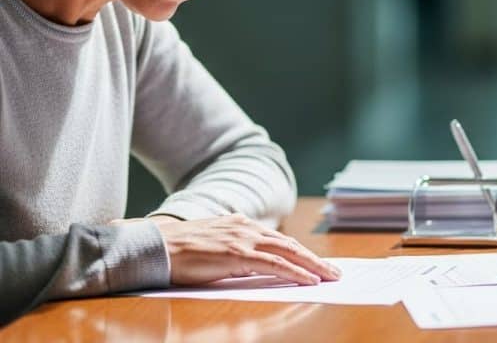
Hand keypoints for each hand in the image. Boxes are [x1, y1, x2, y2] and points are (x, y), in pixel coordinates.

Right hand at [149, 213, 340, 285]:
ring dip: (313, 266)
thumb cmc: (178, 252)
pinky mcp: (237, 253)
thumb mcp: (214, 249)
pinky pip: (274, 264)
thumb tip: (257, 269)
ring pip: (288, 253)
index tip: (318, 264)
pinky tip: (309, 280)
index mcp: (241, 225)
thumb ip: (236, 254)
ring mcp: (243, 239)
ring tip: (330, 277)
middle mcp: (246, 228)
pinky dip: (295, 272)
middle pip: (290, 245)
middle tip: (335, 273)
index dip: (301, 253)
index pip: (279, 241)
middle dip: (315, 260)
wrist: (153, 246)